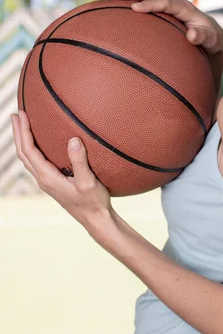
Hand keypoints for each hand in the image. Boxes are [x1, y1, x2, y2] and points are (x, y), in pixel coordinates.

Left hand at [10, 111, 110, 227]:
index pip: (29, 150)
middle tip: (15, 114)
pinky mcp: (53, 182)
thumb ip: (79, 161)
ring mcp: (47, 182)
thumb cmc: (93, 202)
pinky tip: (40, 144)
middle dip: (18, 133)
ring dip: (23, 140)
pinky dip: (32, 149)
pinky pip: (36, 162)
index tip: (22, 114)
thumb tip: (72, 140)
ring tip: (23, 126)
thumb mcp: (88, 182)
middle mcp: (43, 179)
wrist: (95, 219)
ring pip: (28, 158)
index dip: (24, 131)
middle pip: (23, 153)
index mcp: (47, 177)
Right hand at [102, 0, 222, 56]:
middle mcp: (174, 2)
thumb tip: (192, 35)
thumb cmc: (211, 39)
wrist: (212, 34)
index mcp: (184, 8)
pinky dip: (129, 2)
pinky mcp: (161, 9)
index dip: (151, 4)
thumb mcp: (210, 40)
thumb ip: (203, 37)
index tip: (135, 8)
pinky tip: (113, 6)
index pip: (165, 2)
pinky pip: (144, 2)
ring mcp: (167, 4)